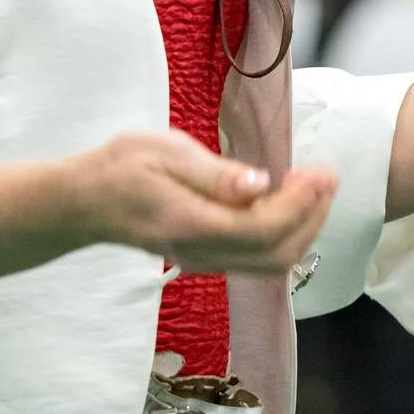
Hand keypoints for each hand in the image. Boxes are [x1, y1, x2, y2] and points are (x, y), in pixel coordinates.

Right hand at [73, 129, 338, 273]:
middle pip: (277, 254)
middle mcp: (201, 252)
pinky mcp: (208, 258)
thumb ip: (215, 174)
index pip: (263, 228)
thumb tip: (260, 184)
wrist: (85, 203)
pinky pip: (259, 257)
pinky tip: (289, 200)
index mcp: (191, 223)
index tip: (321, 172)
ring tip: (315, 186)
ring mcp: (205, 260)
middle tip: (327, 176)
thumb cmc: (121, 168)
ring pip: (272, 262)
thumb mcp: (166, 152)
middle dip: (313, 217)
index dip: (301, 204)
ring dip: (304, 226)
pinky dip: (286, 232)